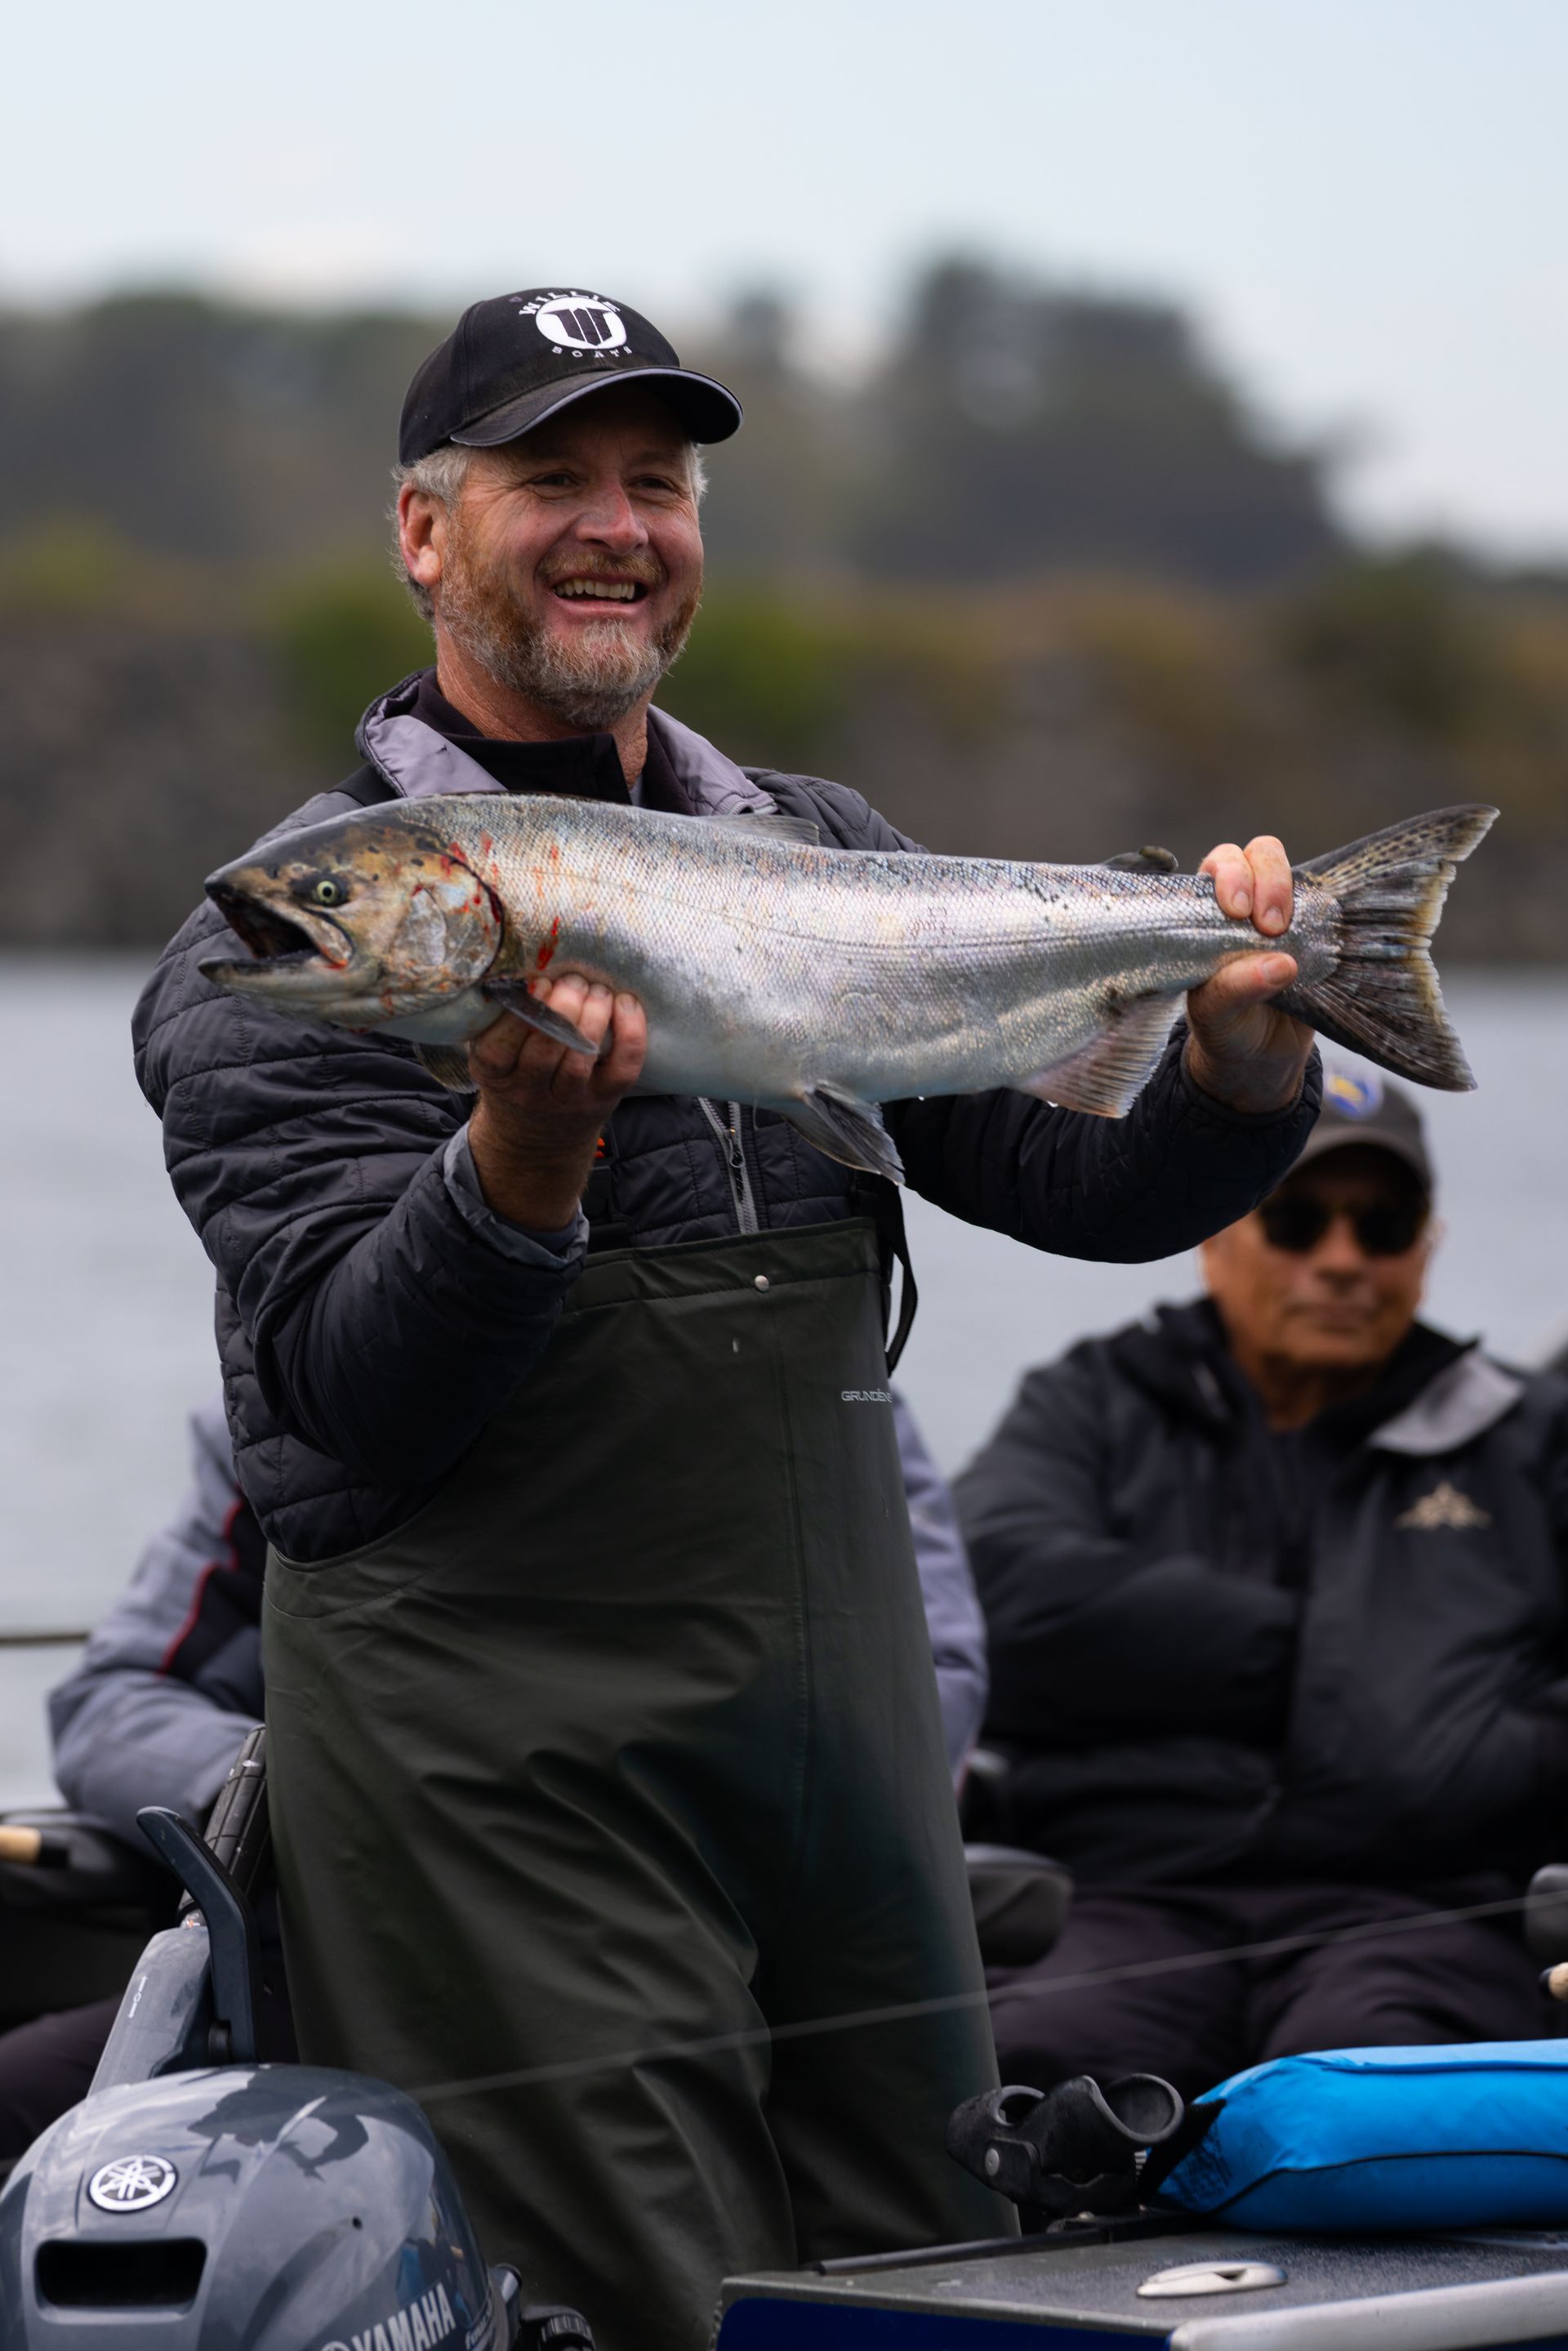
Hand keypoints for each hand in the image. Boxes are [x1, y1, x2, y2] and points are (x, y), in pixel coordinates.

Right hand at [465, 974, 646, 1227]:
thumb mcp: (494, 1057)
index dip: (520, 1014)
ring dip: (593, 1015)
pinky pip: (622, 1069)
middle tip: (573, 980)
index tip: (537, 982)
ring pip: (582, 1058)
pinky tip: (627, 1004)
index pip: (500, 1048)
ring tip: (597, 989)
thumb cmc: (515, 1077)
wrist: (537, 1139)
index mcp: (494, 1074)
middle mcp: (530, 1092)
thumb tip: (521, 966)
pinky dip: (630, 1035)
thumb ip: (500, 1021)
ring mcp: (569, 1099)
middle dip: (564, 1006)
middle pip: (546, 1050)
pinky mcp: (603, 1100)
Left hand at [1184, 835, 1313, 1115]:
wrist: (1260, 1060)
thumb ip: (1234, 989)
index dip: (1229, 875)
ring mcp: (1284, 915)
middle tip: (1270, 925)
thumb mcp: (1216, 1015)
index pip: (1216, 867)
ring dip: (1294, 895)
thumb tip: (1280, 964)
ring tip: (1287, 935)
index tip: (1236, 909)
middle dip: (1267, 879)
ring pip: (1295, 873)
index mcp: (1205, 914)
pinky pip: (1328, 909)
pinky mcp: (1316, 934)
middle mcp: (1245, 904)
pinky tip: (1323, 941)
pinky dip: (1329, 915)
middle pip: (1257, 855)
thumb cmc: (1225, 1028)